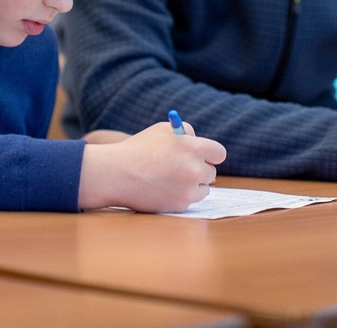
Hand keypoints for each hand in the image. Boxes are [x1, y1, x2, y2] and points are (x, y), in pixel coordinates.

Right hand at [78, 121, 226, 212]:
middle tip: (184, 167)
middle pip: (211, 172)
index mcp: (192, 148)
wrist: (116, 174)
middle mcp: (194, 170)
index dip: (211, 154)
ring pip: (203, 189)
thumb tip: (201, 143)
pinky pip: (189, 200)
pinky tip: (164, 188)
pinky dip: (181, 196)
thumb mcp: (163, 130)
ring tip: (171, 178)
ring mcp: (187, 190)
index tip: (204, 156)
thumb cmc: (138, 148)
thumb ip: (187, 133)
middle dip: (200, 169)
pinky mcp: (179, 206)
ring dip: (192, 185)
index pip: (219, 154)